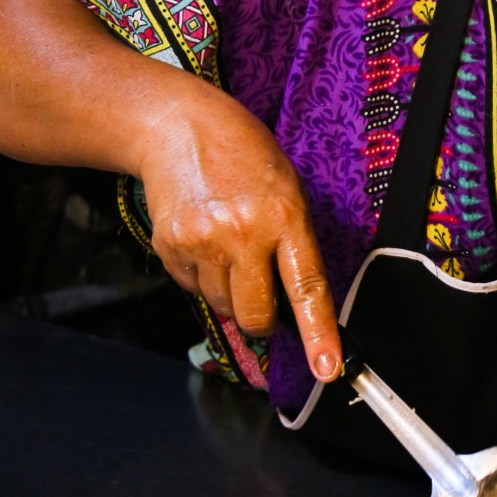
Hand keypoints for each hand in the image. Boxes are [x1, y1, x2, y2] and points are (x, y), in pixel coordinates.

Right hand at [136, 80, 342, 383]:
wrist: (177, 127)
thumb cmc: (244, 157)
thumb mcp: (288, 191)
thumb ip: (294, 245)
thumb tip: (294, 308)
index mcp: (285, 216)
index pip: (307, 288)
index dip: (318, 334)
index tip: (326, 369)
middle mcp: (243, 232)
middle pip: (256, 316)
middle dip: (264, 320)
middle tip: (264, 292)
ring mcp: (202, 241)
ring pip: (224, 308)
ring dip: (232, 295)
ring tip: (230, 248)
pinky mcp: (170, 247)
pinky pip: (194, 290)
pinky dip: (203, 278)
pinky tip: (204, 240)